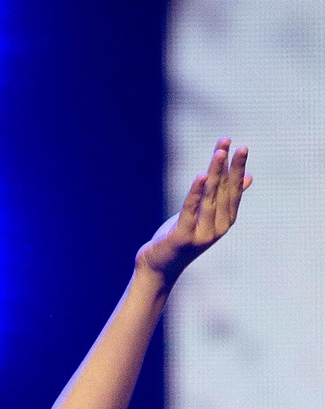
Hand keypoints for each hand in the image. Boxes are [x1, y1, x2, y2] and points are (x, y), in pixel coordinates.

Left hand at [136, 138, 250, 286]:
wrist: (160, 266)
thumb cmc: (183, 237)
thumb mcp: (206, 216)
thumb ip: (225, 197)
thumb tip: (250, 177)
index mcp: (225, 221)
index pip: (234, 191)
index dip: (237, 169)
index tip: (241, 148)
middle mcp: (217, 229)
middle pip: (222, 191)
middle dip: (225, 165)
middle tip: (226, 141)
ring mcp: (201, 235)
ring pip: (209, 198)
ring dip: (214, 173)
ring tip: (218, 152)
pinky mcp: (183, 237)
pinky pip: (190, 210)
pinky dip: (195, 193)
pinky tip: (200, 176)